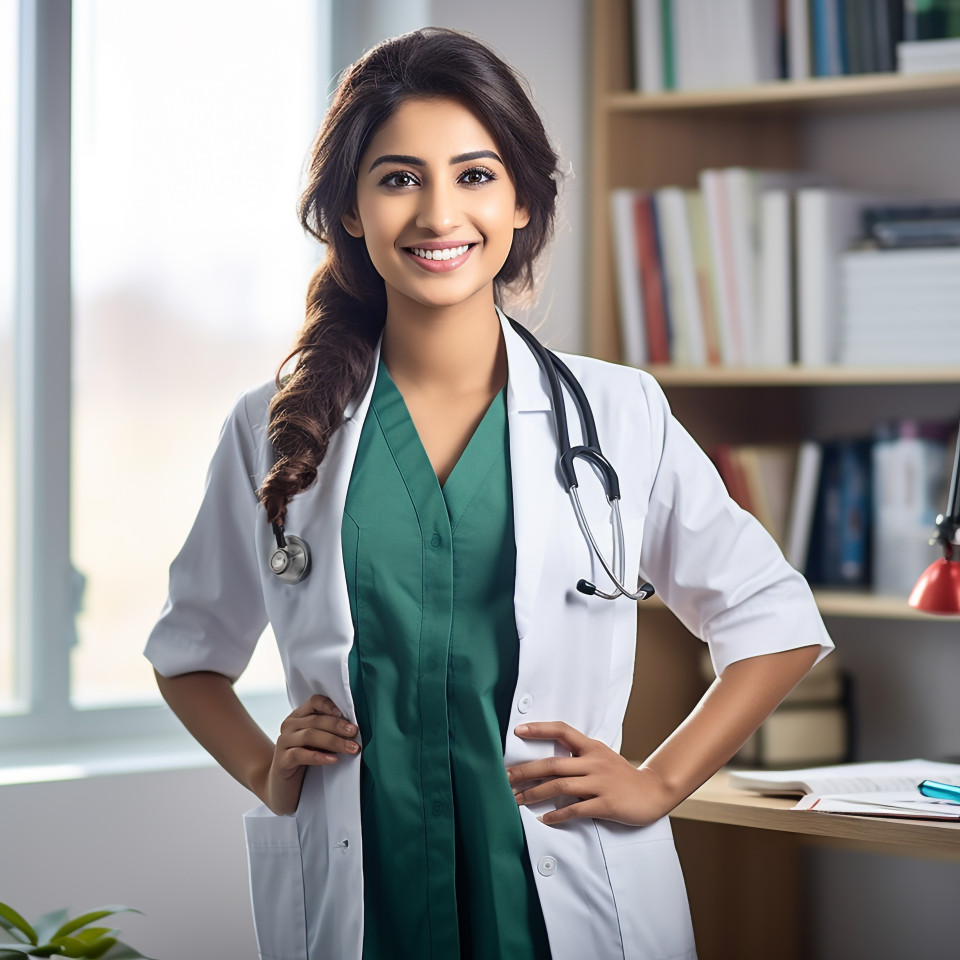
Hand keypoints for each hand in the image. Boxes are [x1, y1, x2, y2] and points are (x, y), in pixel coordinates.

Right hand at [261, 694, 359, 814]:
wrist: (282, 786)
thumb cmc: (304, 760)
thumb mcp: (317, 742)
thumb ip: (328, 731)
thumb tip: (353, 729)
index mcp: (299, 716)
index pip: (314, 702)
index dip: (330, 705)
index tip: (346, 714)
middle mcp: (289, 725)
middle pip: (316, 720)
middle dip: (338, 726)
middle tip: (355, 733)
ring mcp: (283, 742)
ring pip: (310, 735)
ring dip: (333, 741)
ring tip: (351, 748)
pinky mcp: (281, 761)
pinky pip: (299, 754)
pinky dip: (318, 756)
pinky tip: (333, 760)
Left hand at [507, 721, 677, 826]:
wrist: (653, 791)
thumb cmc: (621, 776)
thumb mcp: (601, 757)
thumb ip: (578, 756)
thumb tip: (546, 760)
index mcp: (592, 747)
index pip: (562, 731)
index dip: (539, 729)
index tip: (518, 730)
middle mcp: (594, 762)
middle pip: (553, 764)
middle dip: (525, 771)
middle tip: (504, 778)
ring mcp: (600, 783)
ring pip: (560, 786)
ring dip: (534, 794)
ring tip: (516, 800)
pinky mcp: (606, 804)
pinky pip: (576, 809)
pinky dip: (558, 814)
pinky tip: (544, 819)